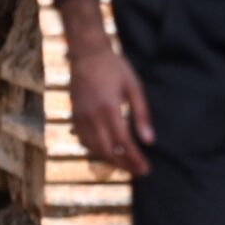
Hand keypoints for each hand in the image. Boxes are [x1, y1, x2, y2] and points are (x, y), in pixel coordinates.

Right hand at [67, 37, 153, 175]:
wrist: (86, 53)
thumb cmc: (114, 67)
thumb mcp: (134, 86)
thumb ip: (141, 114)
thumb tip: (149, 141)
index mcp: (110, 109)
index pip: (123, 143)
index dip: (135, 159)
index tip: (146, 169)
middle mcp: (93, 116)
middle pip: (108, 151)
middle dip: (124, 165)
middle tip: (138, 171)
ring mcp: (81, 117)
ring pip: (94, 149)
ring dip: (110, 161)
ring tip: (125, 165)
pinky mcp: (75, 115)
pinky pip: (83, 141)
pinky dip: (95, 151)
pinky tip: (106, 151)